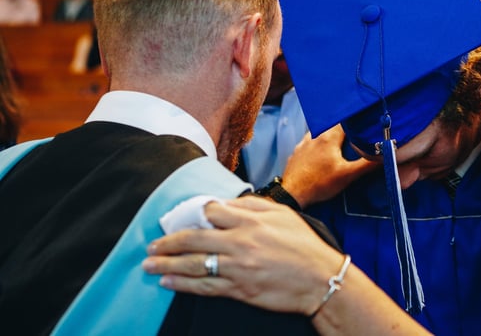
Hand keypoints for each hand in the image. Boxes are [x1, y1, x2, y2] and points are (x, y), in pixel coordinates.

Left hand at [143, 196, 344, 313]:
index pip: (212, 212)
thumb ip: (254, 206)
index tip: (182, 218)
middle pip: (194, 239)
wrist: (320, 280)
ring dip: (167, 264)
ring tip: (150, 265)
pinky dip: (183, 284)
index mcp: (251, 221)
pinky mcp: (239, 289)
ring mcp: (237, 267)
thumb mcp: (285, 215)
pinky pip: (204, 286)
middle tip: (152, 246)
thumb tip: (227, 203)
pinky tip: (168, 282)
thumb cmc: (305, 246)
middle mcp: (240, 242)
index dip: (194, 214)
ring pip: (194, 264)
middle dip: (168, 242)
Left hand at [282, 124, 377, 207]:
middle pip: (333, 125)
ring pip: (321, 133)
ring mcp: (304, 143)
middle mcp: (315, 135)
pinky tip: (323, 154)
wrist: (292, 194)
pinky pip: (310, 142)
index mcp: (328, 136)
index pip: (346, 120)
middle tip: (356, 135)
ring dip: (331, 135)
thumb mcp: (347, 175)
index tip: (365, 123)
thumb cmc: (319, 184)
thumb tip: (385, 156)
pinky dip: (319, 144)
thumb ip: (367, 164)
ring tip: (341, 144)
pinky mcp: (297, 152)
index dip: (356, 121)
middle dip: (345, 129)